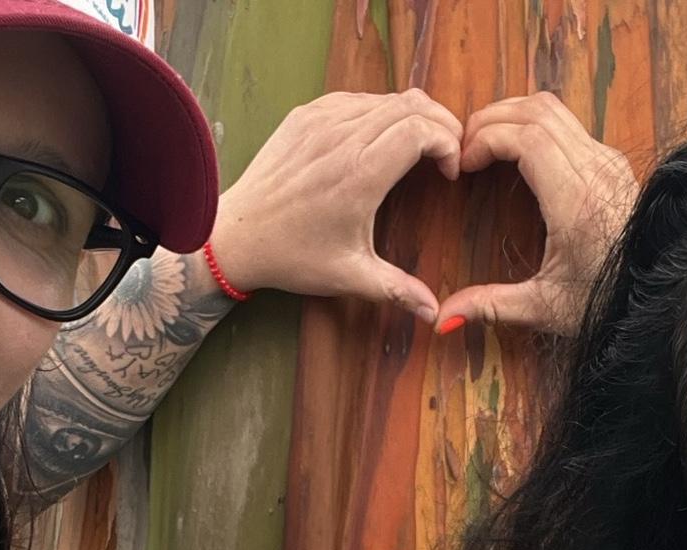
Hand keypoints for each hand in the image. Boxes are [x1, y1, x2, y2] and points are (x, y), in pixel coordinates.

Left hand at [209, 90, 462, 320]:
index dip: (447, 143)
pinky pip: (355, 98)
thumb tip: (436, 315)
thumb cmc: (292, 257)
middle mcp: (343, 137)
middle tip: (448, 151)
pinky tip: (381, 137)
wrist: (236, 235)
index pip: (421, 130)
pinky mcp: (305, 115)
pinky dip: (378, 110)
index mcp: (360, 174)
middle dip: (440, 123)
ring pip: (385, 97)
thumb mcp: (350, 276)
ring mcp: (321, 120)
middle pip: (411, 105)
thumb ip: (398, 290)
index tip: (450, 172)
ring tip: (420, 145)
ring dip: (411, 116)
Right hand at [435, 92, 637, 335]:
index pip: (526, 137)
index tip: (463, 161)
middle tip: (464, 143)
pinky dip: (535, 126)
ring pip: (555, 111)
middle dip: (493, 118)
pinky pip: (569, 126)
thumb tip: (444, 318)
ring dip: (514, 115)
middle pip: (537, 111)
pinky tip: (516, 152)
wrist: (658, 296)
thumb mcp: (544, 308)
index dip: (487, 137)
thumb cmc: (606, 304)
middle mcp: (596, 170)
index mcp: (576, 201)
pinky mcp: (614, 164)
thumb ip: (492, 305)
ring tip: (485, 141)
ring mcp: (609, 162)